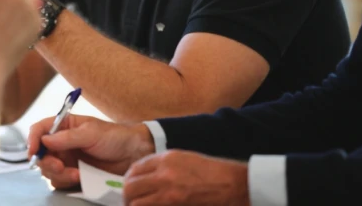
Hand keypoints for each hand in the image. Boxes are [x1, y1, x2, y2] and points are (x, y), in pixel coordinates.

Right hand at [27, 114, 154, 189]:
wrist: (133, 155)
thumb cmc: (115, 137)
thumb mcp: (91, 133)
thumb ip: (67, 137)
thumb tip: (45, 140)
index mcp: (64, 126)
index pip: (40, 130)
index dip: (32, 139)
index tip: (33, 151)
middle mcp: (62, 143)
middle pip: (40, 154)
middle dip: (46, 162)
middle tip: (59, 167)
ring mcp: (67, 159)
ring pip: (48, 170)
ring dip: (58, 174)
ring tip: (76, 174)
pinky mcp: (73, 174)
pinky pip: (60, 181)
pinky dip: (66, 182)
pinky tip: (80, 178)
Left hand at [123, 151, 249, 205]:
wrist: (233, 185)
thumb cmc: (212, 173)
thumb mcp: (185, 159)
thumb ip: (163, 166)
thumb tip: (145, 177)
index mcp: (166, 159)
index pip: (134, 169)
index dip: (129, 180)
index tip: (131, 187)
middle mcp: (164, 175)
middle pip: (130, 187)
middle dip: (127, 196)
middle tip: (130, 202)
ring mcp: (168, 195)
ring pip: (136, 203)